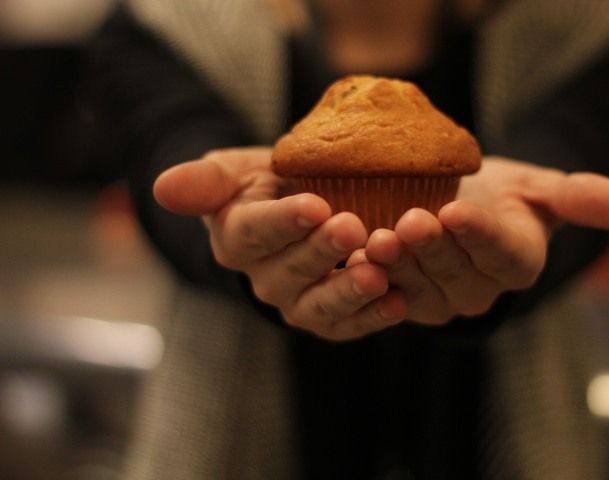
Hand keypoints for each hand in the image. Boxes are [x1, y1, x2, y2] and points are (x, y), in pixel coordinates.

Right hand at [153, 147, 405, 340]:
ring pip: (318, 305)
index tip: (314, 206)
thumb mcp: (237, 170)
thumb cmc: (270, 183)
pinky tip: (399, 300)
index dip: (282, 223)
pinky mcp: (331, 319)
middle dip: (321, 252)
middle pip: (289, 271)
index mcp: (237, 238)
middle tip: (352, 228)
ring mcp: (297, 303)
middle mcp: (264, 278)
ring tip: (377, 274)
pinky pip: (348, 325)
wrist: (307, 205)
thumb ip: (207, 181)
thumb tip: (162, 187)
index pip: (253, 232)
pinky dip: (374, 316)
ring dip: (347, 291)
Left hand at [356, 157, 608, 325]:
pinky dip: (366, 276)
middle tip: (410, 220)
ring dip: (395, 265)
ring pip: (416, 288)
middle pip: (455, 274)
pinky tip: (349, 253)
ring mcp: (437, 300)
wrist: (458, 201)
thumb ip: (580, 197)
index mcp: (517, 263)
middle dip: (433, 249)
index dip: (480, 236)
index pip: (503, 254)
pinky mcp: (400, 299)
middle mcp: (479, 291)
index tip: (457, 209)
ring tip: (374, 237)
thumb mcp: (540, 187)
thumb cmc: (502, 194)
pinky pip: (383, 292)